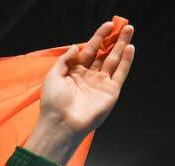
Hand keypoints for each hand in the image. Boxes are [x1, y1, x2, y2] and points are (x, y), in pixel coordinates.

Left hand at [28, 21, 134, 163]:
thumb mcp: (52, 76)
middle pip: (103, 54)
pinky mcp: (110, 91)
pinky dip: (126, 61)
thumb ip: (65, 60)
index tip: (107, 26)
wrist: (61, 124)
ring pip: (114, 60)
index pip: (88, 51)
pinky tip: (130, 48)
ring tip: (129, 31)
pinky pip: (120, 73)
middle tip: (122, 26)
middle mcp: (88, 77)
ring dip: (122, 45)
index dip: (97, 38)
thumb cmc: (53, 103)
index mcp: (74, 72)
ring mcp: (100, 84)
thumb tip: (76, 45)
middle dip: (113, 40)